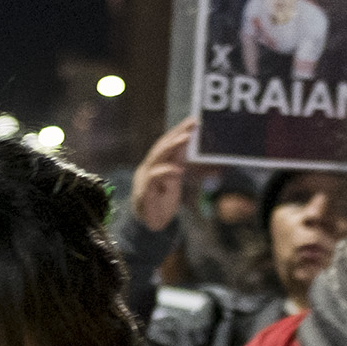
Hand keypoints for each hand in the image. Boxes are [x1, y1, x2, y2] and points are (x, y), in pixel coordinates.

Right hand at [131, 115, 198, 231]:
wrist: (151, 224)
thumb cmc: (162, 202)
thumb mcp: (176, 181)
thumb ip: (182, 166)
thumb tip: (202, 155)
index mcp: (157, 164)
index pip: (167, 144)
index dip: (178, 131)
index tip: (193, 121)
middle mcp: (149, 168)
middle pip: (161, 147)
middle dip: (176, 134)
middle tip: (191, 125)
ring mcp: (145, 179)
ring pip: (156, 158)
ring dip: (171, 147)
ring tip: (185, 138)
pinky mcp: (144, 193)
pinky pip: (153, 179)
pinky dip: (165, 172)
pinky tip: (177, 170)